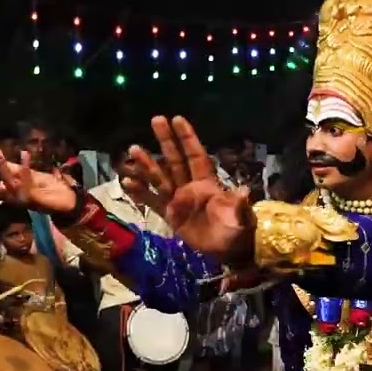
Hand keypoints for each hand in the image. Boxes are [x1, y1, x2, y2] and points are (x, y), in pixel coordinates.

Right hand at [0, 150, 77, 213]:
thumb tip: (0, 161)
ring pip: (7, 183)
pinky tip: (24, 153)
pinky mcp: (34, 196)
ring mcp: (22, 198)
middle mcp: (13, 198)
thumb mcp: (28, 177)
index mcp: (10, 193)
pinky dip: (26, 167)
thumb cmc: (49, 189)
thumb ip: (15, 170)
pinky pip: (27, 180)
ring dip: (2, 167)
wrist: (69, 201)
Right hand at [126, 116, 254, 264]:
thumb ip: (238, 204)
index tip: (177, 119)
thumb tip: (244, 191)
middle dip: (166, 140)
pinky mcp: (170, 215)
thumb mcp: (241, 217)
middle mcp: (190, 187)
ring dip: (147, 164)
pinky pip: (152, 201)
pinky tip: (127, 182)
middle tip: (156, 119)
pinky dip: (140, 192)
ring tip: (133, 148)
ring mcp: (179, 200)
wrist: (228, 252)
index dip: (187, 138)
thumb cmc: (237, 230)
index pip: (195, 156)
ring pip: (160, 177)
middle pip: (175, 160)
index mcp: (207, 183)